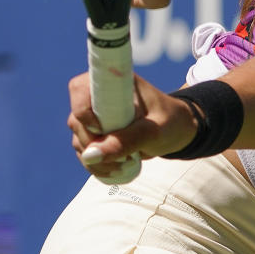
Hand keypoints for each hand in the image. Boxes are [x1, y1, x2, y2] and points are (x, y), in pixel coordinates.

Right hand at [67, 72, 197, 178]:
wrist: (178, 130)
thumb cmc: (169, 121)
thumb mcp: (154, 131)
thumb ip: (127, 140)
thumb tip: (90, 156)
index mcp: (114, 83)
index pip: (79, 88)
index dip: (82, 109)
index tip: (100, 128)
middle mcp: (101, 97)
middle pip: (77, 120)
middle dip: (93, 144)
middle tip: (120, 158)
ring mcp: (97, 117)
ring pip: (79, 139)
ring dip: (95, 159)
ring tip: (123, 165)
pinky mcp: (98, 134)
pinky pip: (85, 152)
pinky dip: (96, 165)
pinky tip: (115, 170)